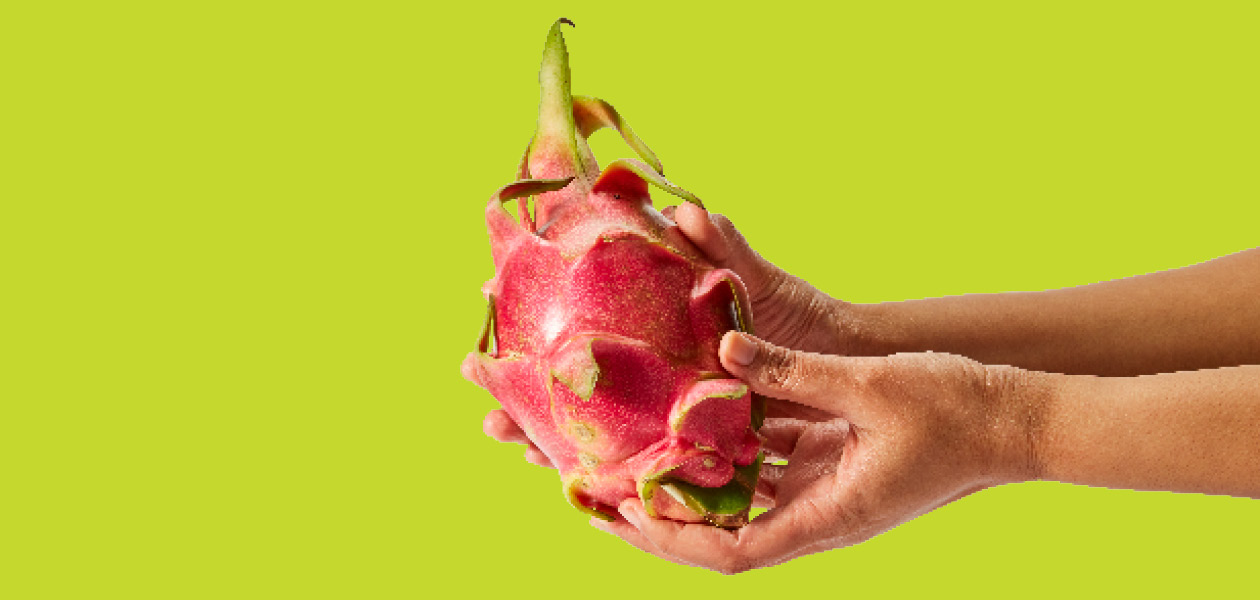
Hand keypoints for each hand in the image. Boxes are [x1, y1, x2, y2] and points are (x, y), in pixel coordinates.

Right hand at [471, 202, 851, 463]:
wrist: (843, 366)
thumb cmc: (797, 315)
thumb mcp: (756, 280)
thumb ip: (724, 248)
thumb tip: (689, 210)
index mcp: (657, 319)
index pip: (581, 311)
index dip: (534, 307)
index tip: (485, 296)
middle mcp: (652, 365)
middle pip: (575, 375)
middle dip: (525, 384)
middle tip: (476, 386)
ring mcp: (668, 404)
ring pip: (598, 420)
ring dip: (551, 430)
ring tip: (508, 437)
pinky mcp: (693, 440)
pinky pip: (642, 456)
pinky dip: (608, 468)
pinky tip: (574, 479)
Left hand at [591, 331, 1038, 573]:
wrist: (1016, 418)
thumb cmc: (958, 410)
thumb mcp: (873, 386)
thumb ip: (797, 370)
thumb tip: (727, 348)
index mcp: (830, 516)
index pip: (732, 551)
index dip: (669, 539)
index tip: (616, 514)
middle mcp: (819, 515)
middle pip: (720, 535)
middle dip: (656, 521)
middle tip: (592, 492)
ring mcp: (824, 493)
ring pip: (737, 502)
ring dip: (683, 488)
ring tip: (625, 459)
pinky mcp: (831, 466)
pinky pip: (764, 468)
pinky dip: (723, 454)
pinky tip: (687, 423)